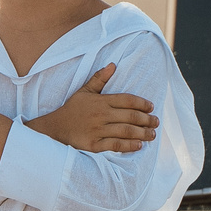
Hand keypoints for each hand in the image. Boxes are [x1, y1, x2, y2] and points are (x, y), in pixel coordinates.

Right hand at [27, 64, 155, 153]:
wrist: (54, 128)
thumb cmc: (71, 109)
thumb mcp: (84, 91)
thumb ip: (99, 79)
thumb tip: (113, 65)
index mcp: (101, 101)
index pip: (127, 100)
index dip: (142, 103)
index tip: (151, 107)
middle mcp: (101, 115)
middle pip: (130, 116)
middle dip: (147, 119)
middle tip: (156, 122)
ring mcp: (97, 130)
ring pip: (126, 131)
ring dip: (142, 133)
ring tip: (152, 134)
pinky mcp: (94, 144)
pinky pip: (115, 145)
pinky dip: (129, 145)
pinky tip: (138, 145)